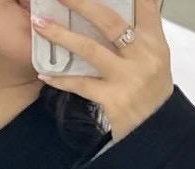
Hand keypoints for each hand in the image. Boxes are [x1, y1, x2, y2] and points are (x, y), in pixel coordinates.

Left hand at [31, 0, 173, 142]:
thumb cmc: (151, 92)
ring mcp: (127, 77)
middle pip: (110, 21)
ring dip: (61, 36)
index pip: (144, 4)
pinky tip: (45, 73)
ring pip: (90, 49)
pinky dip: (60, 79)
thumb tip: (120, 9)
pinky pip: (80, 85)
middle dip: (82, 3)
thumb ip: (139, 34)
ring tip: (40, 25)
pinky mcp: (112, 99)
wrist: (154, 130)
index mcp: (154, 41)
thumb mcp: (154, 58)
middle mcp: (142, 55)